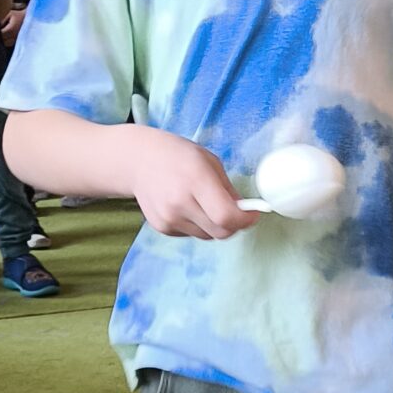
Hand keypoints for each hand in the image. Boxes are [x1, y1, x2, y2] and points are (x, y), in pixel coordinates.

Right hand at [133, 130, 259, 240]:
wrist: (139, 160)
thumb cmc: (178, 156)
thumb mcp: (209, 162)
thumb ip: (228, 189)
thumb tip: (245, 212)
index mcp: (195, 180)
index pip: (226, 216)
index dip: (245, 220)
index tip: (252, 214)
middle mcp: (180, 202)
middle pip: (220, 232)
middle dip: (234, 225)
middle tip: (236, 212)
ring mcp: (168, 218)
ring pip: (207, 236)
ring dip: (215, 225)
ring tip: (205, 204)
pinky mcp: (162, 227)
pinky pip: (192, 234)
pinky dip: (198, 225)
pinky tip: (188, 206)